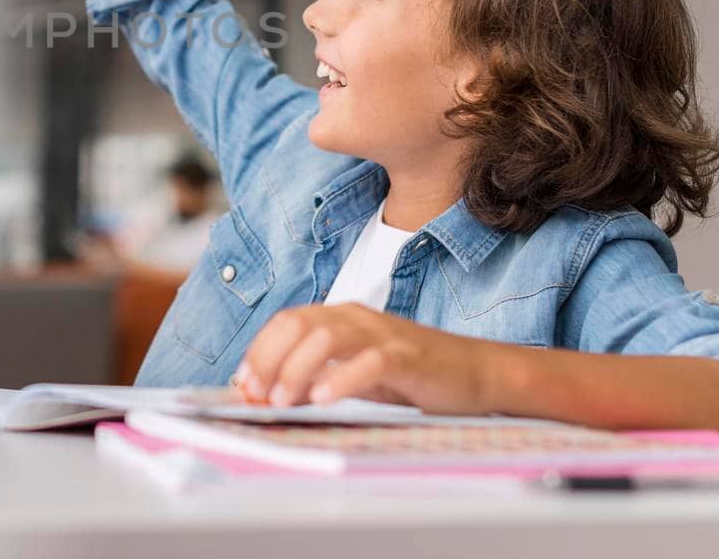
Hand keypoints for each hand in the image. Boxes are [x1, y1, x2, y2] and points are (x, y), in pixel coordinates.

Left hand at [233, 303, 499, 414]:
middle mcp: (356, 318)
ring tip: (281, 400)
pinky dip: (341, 379)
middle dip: (268, 359)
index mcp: (339, 318)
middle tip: (255, 395)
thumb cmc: (412, 376)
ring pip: (326, 338)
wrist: (476, 374)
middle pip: (298, 325)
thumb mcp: (355, 376)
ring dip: (296, 369)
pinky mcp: (407, 356)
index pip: (286, 322)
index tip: (242, 385)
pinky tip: (323, 399)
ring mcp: (382, 334)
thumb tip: (269, 394)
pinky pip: (368, 361)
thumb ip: (317, 378)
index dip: (258, 351)